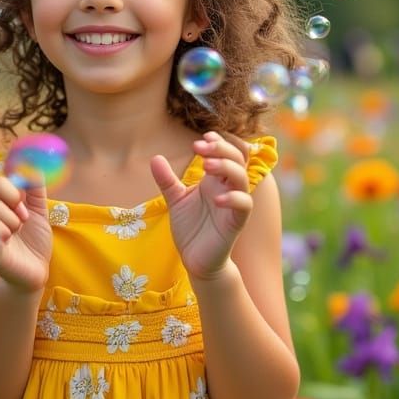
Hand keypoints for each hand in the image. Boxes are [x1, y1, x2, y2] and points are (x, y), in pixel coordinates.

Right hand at [0, 174, 51, 292]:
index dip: (17, 191)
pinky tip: (5, 247)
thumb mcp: (37, 210)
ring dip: (13, 225)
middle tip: (20, 223)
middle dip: (16, 205)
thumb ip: (34, 187)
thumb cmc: (33, 241)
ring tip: (13, 238)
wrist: (36, 271)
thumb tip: (32, 163)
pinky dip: (2, 239)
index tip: (23, 209)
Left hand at [150, 131, 252, 280]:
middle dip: (221, 149)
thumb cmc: (191, 228)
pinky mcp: (235, 223)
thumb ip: (167, 180)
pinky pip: (244, 206)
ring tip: (207, 165)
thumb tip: (155, 157)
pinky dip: (234, 198)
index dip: (218, 142)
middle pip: (237, 159)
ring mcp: (233, 205)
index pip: (225, 153)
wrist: (196, 260)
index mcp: (215, 180)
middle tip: (199, 147)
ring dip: (227, 168)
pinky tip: (217, 198)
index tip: (201, 138)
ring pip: (242, 178)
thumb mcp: (175, 200)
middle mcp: (227, 188)